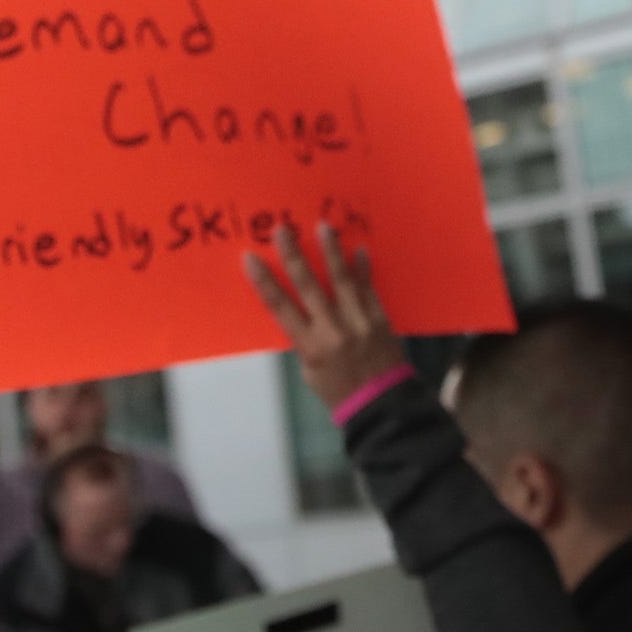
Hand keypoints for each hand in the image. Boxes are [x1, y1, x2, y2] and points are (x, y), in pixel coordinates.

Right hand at [246, 221, 408, 414]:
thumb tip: (298, 309)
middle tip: (282, 229)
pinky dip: (363, 268)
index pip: (280, 308)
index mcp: (310, 347)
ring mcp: (358, 322)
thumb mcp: (310, 371)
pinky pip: (369, 288)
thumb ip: (304, 339)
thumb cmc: (337, 390)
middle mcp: (333, 330)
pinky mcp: (379, 318)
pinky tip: (360, 248)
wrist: (381, 405)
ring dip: (331, 251)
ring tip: (323, 226)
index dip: (264, 282)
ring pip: (342, 280)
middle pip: (309, 286)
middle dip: (293, 256)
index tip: (250, 258)